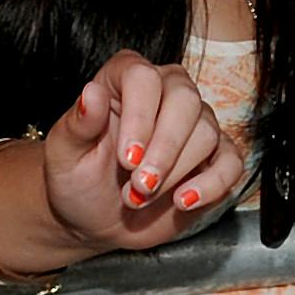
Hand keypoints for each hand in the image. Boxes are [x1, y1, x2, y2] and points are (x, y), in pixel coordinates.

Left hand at [40, 51, 246, 251]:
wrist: (93, 217)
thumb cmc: (76, 178)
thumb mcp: (63, 154)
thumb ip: (78, 123)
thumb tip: (92, 93)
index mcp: (125, 79)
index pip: (144, 77)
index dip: (139, 116)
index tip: (126, 159)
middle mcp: (165, 92)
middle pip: (185, 100)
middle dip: (164, 149)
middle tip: (138, 186)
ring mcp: (194, 124)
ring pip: (206, 133)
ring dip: (174, 173)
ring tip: (141, 198)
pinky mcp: (213, 157)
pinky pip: (231, 162)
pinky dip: (212, 184)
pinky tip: (183, 201)